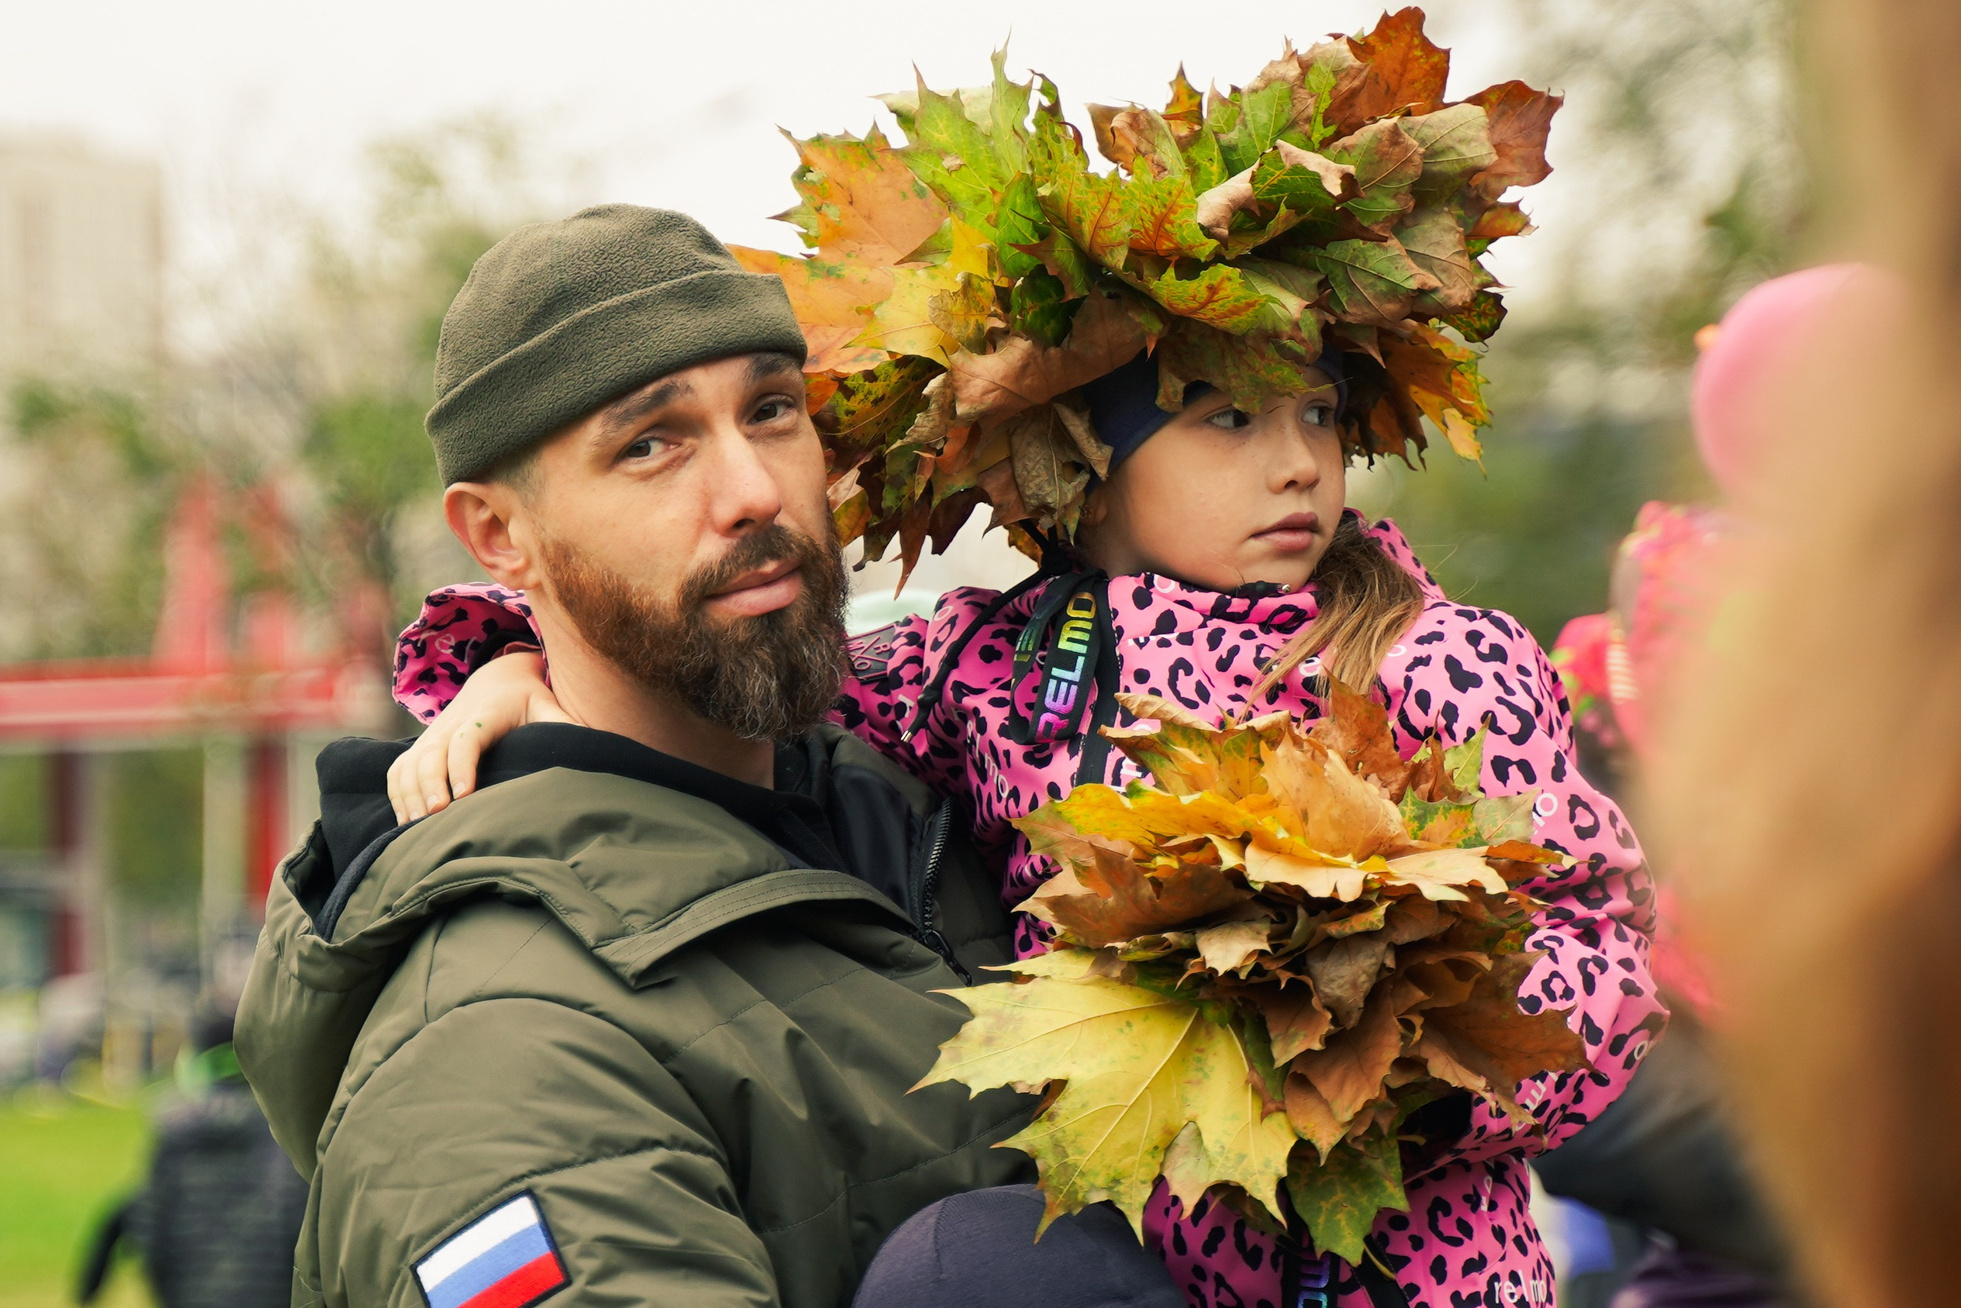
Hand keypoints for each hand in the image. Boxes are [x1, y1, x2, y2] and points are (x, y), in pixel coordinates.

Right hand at [387, 652, 570, 822]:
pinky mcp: (421, 746)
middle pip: (430, 753)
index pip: (467, 740)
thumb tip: (595, 745)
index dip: (462, 766)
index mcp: (484, 715)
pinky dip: (397, 795)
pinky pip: (398, 770)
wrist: (497, 677)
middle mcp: (451, 723)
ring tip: (416, 829)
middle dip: (430, 785)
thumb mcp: (549, 705)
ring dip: (409, 796)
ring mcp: (432, 735)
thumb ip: (565, 724)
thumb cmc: (528, 699)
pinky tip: (405, 823)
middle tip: (437, 817)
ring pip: (409, 764)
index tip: (464, 795)